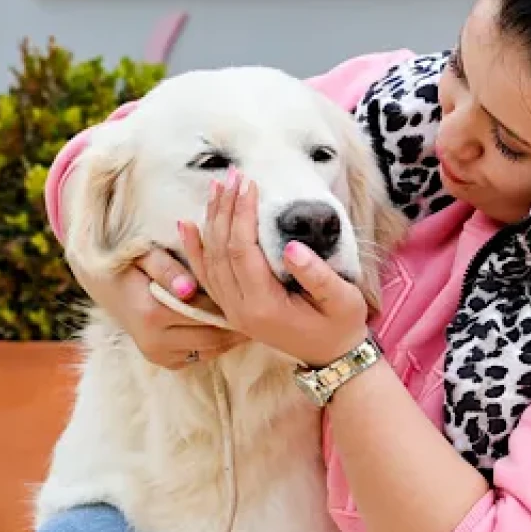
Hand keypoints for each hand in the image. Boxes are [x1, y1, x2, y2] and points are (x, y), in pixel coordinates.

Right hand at [69, 248, 247, 369]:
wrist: (104, 282)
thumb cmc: (129, 261)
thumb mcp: (144, 254)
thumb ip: (167, 268)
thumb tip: (189, 289)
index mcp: (152, 314)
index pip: (206, 313)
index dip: (233, 304)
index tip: (255, 293)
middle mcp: (154, 342)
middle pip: (212, 337)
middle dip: (237, 324)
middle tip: (262, 308)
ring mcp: (157, 355)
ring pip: (209, 350)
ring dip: (229, 336)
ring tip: (251, 316)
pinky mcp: (162, 361)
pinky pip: (199, 355)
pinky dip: (215, 342)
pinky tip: (228, 325)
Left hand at [180, 169, 369, 366]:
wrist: (332, 357)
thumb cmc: (341, 325)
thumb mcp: (342, 300)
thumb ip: (317, 275)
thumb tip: (291, 246)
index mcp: (264, 307)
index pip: (243, 251)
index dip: (243, 214)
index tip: (250, 184)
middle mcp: (240, 310)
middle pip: (221, 251)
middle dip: (226, 209)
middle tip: (233, 175)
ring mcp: (232, 310)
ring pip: (210, 260)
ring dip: (211, 221)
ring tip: (217, 187)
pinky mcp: (232, 308)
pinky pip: (206, 275)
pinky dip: (195, 248)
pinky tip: (188, 224)